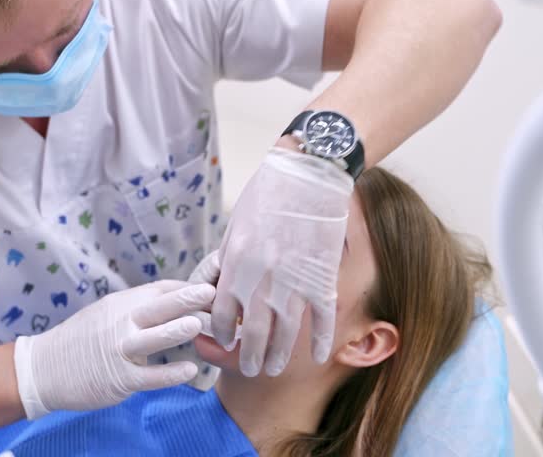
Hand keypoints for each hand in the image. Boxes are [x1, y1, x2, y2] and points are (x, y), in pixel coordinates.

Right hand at [13, 280, 214, 418]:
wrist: (44, 368)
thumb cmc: (81, 340)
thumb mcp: (106, 313)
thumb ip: (135, 308)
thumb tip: (172, 301)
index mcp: (121, 304)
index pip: (158, 289)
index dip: (185, 288)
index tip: (210, 287)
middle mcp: (121, 323)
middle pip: (157, 307)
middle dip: (186, 298)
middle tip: (212, 292)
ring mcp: (119, 350)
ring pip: (152, 338)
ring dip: (176, 330)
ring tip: (198, 324)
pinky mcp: (119, 378)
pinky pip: (148, 376)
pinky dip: (169, 374)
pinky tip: (189, 371)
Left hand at [211, 147, 352, 376]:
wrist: (307, 174)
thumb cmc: (266, 195)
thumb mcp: (235, 226)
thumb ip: (231, 262)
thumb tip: (226, 291)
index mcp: (236, 264)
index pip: (222, 314)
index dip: (219, 332)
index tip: (222, 340)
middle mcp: (263, 279)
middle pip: (252, 333)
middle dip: (248, 356)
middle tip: (250, 367)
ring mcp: (295, 282)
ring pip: (285, 334)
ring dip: (278, 356)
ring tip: (273, 368)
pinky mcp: (323, 278)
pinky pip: (322, 320)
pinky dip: (319, 342)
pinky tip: (317, 357)